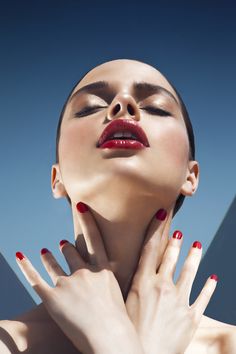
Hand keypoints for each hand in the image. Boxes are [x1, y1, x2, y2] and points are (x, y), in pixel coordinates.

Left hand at [15, 202, 143, 353]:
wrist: (110, 338)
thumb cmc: (120, 322)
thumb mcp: (122, 296)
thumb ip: (114, 283)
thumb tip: (117, 280)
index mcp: (103, 270)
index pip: (94, 239)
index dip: (87, 221)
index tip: (81, 206)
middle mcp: (84, 272)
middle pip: (72, 253)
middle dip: (66, 247)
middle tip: (62, 243)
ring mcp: (67, 283)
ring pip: (54, 264)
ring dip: (48, 257)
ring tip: (45, 251)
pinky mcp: (52, 297)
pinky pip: (35, 278)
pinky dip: (27, 266)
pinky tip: (21, 256)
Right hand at [125, 208, 217, 353]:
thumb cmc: (127, 333)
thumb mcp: (122, 304)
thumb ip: (128, 285)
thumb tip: (123, 270)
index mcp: (143, 282)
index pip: (150, 248)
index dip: (155, 229)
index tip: (161, 214)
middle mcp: (163, 287)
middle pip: (171, 258)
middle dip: (175, 242)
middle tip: (179, 232)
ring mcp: (179, 301)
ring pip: (190, 272)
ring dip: (194, 257)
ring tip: (198, 245)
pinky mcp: (191, 317)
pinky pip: (203, 298)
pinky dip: (209, 287)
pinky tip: (214, 278)